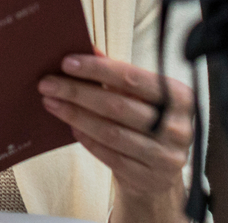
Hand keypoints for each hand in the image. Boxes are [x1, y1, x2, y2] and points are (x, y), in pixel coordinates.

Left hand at [40, 54, 191, 221]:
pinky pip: (110, 156)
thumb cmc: (148, 123)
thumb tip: (88, 49)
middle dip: (77, 92)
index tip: (66, 63)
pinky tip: (71, 125)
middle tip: (48, 84)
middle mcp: (177, 127)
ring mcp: (165, 156)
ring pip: (111, 132)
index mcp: (180, 97)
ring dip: (76, 115)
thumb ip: (119, 74)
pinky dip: (87, 139)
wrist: (161, 175)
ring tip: (52, 103)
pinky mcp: (148, 178)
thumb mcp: (142, 97)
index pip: (132, 78)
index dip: (97, 69)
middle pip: (117, 106)